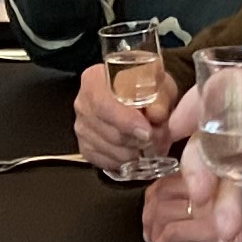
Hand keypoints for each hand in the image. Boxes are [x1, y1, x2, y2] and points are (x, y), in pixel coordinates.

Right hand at [69, 58, 174, 173]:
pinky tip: (136, 152)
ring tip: (151, 146)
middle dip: (135, 141)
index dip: (125, 121)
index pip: (102, 104)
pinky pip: (104, 161)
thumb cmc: (147, 87)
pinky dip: (124, 162)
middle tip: (158, 140)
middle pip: (106, 130)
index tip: (147, 131)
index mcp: (94, 80)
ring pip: (108, 149)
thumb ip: (159, 98)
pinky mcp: (85, 147)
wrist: (138, 95)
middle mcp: (82, 103)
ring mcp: (81, 127)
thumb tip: (156, 115)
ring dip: (133, 152)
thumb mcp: (159, 84)